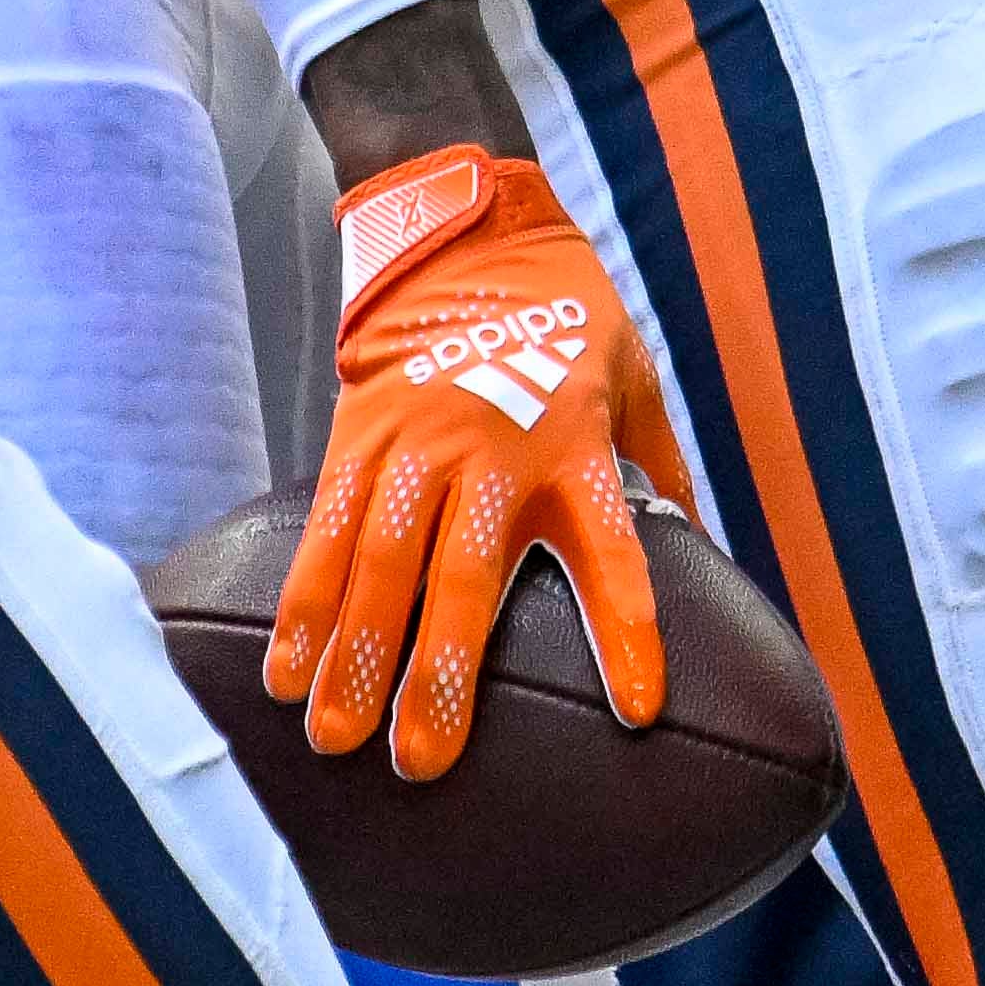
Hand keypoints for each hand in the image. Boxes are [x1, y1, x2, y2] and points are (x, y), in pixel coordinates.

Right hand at [278, 146, 663, 778]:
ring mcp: (416, 442)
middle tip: (418, 762)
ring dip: (353, 653)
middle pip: (466, 576)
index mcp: (576, 448)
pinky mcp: (358, 433)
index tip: (636, 710)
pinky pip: (324, 527)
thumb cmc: (565, 316)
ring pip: (379, 560)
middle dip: (439, 674)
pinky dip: (303, 600)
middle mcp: (493, 452)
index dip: (625, 631)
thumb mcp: (634, 380)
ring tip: (334, 736)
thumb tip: (699, 550)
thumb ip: (656, 469)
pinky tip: (286, 666)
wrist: (468, 223)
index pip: (615, 552)